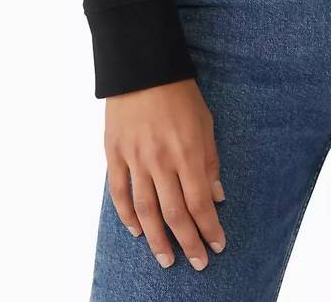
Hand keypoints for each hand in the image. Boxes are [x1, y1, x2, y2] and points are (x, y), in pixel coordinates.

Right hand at [105, 79, 225, 270]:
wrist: (142, 67)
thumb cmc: (180, 94)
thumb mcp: (205, 124)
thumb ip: (210, 162)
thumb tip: (216, 197)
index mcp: (187, 153)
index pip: (200, 203)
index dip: (209, 228)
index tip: (216, 245)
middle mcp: (161, 160)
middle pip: (175, 213)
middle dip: (188, 242)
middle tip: (197, 262)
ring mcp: (135, 159)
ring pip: (145, 210)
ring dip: (157, 238)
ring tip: (166, 259)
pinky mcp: (114, 154)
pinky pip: (119, 192)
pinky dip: (127, 215)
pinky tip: (137, 231)